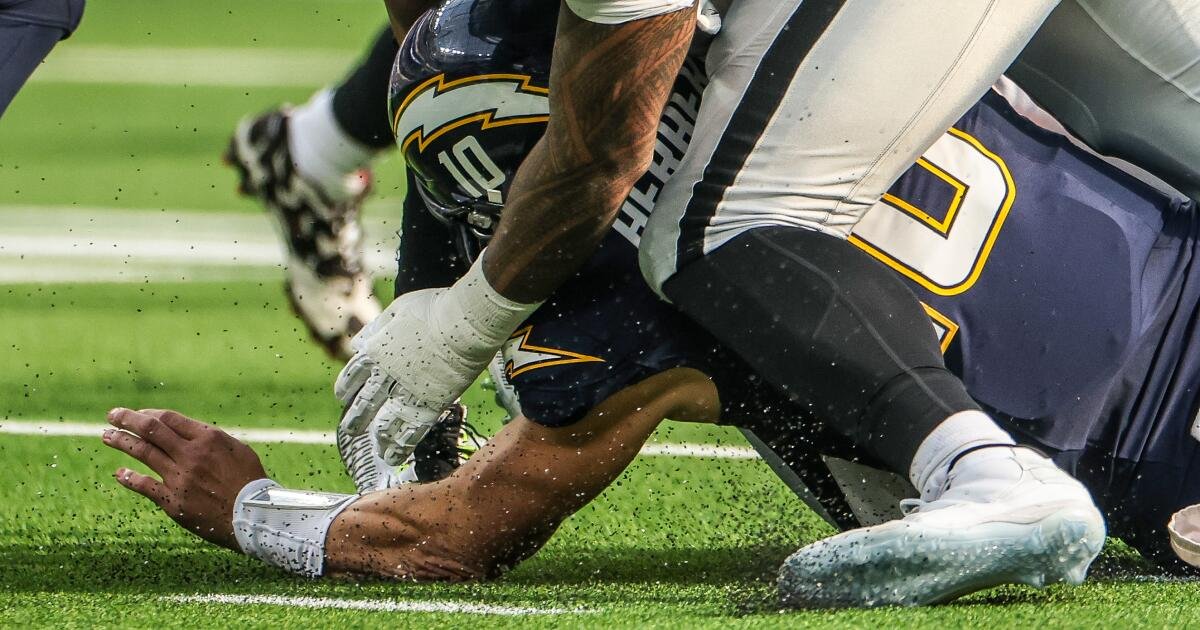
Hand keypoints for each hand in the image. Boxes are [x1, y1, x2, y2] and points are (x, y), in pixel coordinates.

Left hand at [101, 408, 267, 549]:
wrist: (253, 515)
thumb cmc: (250, 481)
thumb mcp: (238, 449)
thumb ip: (212, 440)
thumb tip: (190, 433)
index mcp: (209, 438)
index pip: (169, 418)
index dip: (149, 414)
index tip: (138, 414)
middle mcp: (191, 454)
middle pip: (150, 430)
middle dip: (127, 419)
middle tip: (112, 415)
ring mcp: (180, 478)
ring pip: (142, 453)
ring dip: (121, 442)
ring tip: (106, 436)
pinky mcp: (173, 501)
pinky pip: (144, 486)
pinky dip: (130, 478)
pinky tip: (120, 473)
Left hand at [335, 254, 537, 488]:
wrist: (464, 321)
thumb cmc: (435, 308)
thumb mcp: (398, 310)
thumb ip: (376, 328)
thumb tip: (356, 343)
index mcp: (376, 351)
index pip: (352, 376)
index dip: (346, 389)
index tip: (343, 398)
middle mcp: (387, 376)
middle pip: (364, 405)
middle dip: (356, 420)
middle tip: (352, 430)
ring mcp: (409, 393)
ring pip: (386, 424)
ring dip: (379, 438)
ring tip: (377, 449)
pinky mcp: (431, 405)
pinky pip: (412, 432)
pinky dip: (402, 446)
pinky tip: (395, 457)